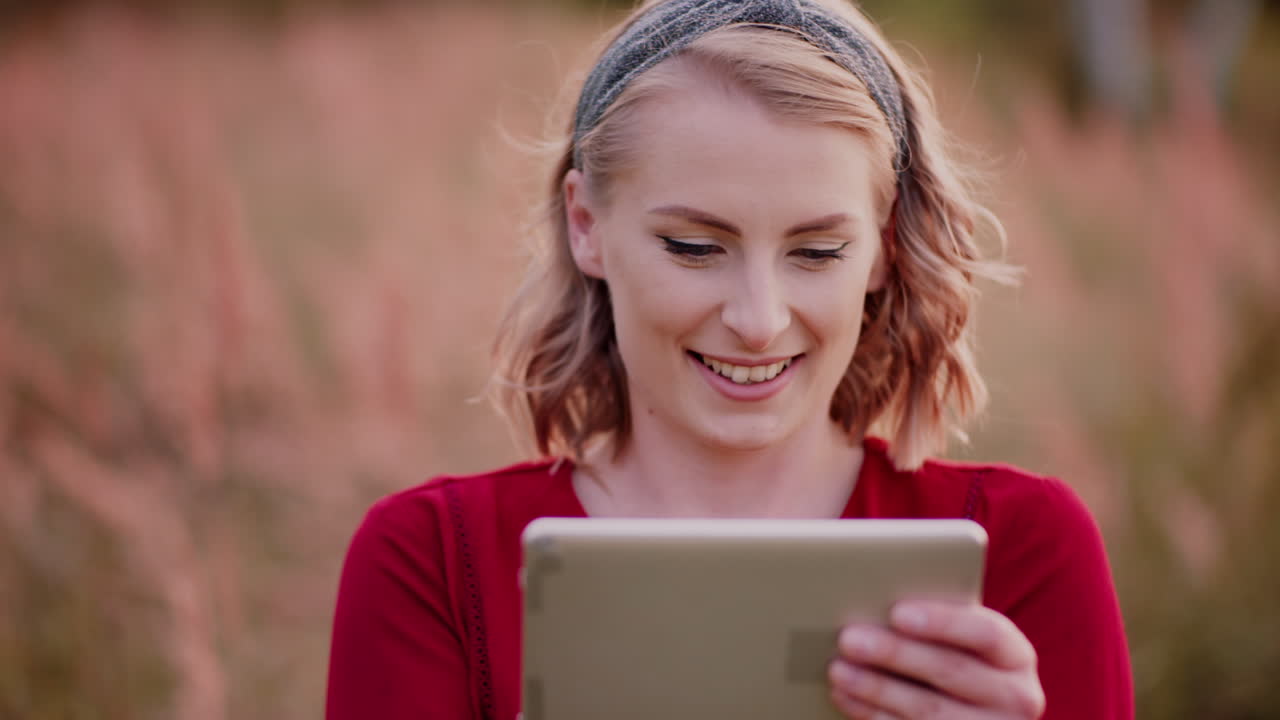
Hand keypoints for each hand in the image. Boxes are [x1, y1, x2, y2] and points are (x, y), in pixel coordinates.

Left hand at [827, 601, 1044, 718]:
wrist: (976, 714)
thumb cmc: (958, 657)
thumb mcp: (963, 640)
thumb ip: (938, 621)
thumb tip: (878, 599)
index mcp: (1015, 656)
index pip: (987, 633)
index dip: (943, 622)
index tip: (897, 612)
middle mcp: (1015, 698)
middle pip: (951, 671)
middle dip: (895, 653)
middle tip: (849, 638)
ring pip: (928, 710)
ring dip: (876, 689)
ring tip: (838, 669)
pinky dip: (873, 715)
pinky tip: (846, 697)